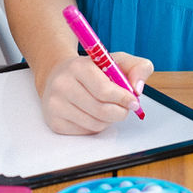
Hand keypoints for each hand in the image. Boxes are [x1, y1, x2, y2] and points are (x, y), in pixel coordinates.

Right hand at [39, 50, 153, 134]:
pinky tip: (92, 113)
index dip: (123, 99)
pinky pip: (86, 132)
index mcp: (79, 66)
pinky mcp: (54, 122)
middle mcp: (63, 85)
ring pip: (95, 124)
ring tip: (106, 107)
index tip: (133, 102)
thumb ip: (137, 68)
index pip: (105, 90)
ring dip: (108, 120)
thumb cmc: (91, 70)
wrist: (58, 75)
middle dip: (120, 112)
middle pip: (101, 110)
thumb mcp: (116, 61)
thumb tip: (137, 89)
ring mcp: (55, 105)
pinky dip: (95, 126)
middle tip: (125, 108)